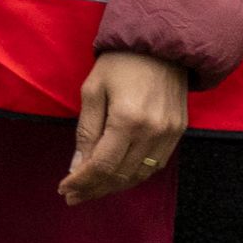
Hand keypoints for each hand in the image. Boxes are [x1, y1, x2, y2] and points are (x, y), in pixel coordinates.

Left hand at [64, 48, 195, 205]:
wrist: (162, 45)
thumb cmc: (119, 64)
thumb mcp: (92, 91)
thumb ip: (85, 131)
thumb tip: (76, 166)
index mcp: (128, 120)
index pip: (103, 165)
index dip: (82, 181)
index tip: (63, 189)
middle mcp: (153, 132)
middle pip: (122, 175)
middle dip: (94, 189)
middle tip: (72, 196)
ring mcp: (170, 134)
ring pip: (140, 174)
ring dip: (114, 186)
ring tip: (90, 191)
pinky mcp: (179, 132)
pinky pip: (156, 164)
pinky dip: (135, 174)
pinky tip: (117, 177)